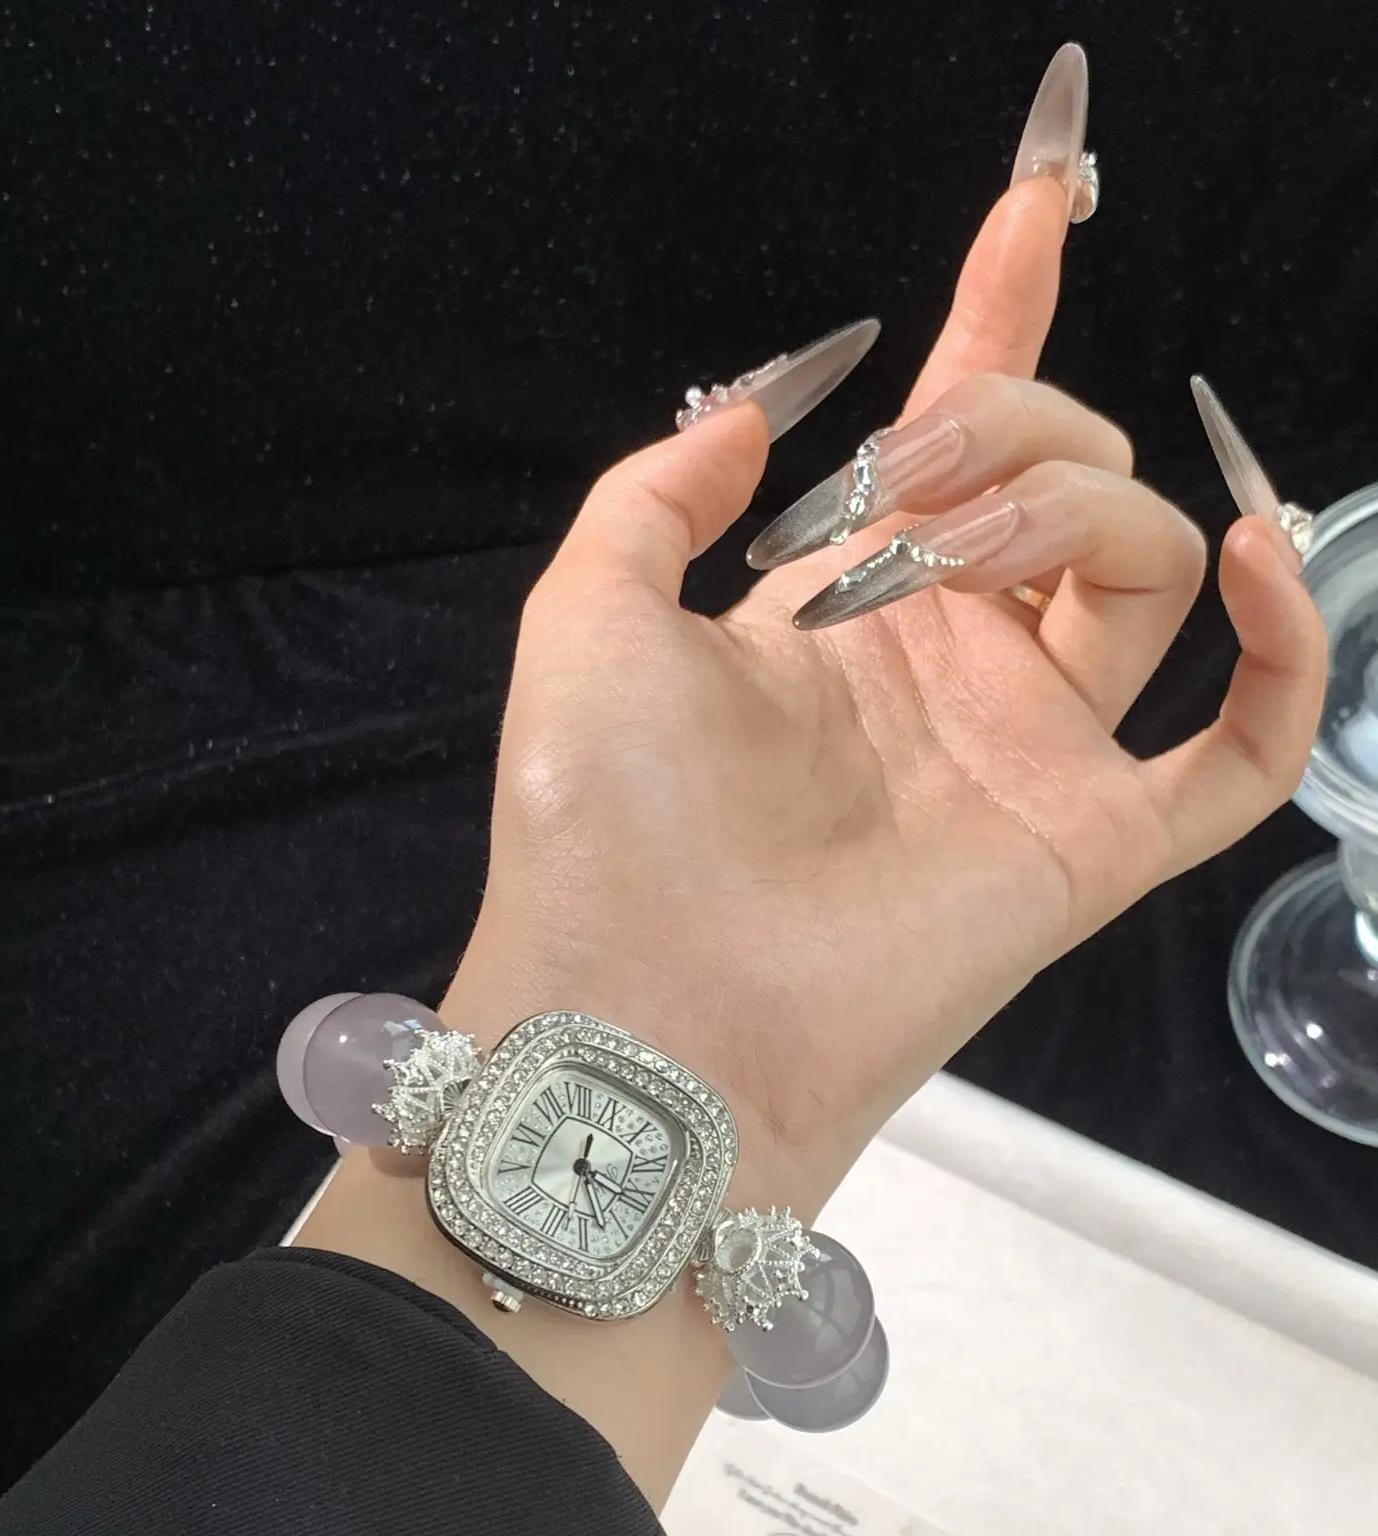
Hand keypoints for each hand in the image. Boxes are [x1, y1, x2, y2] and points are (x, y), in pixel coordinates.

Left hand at [442, 179, 1326, 1224]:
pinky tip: (1245, 555)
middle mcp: (954, 669)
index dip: (999, 315)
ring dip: (1074, 502)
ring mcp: (1033, 754)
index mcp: (845, 611)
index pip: (957, 441)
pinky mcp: (1095, 841)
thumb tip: (751, 406)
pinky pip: (1244, 746)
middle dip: (1007, 423)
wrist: (645, 1006)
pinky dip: (1281, 646)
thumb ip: (660, 488)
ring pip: (1142, 567)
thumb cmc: (602, 820)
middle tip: (907, 473)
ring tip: (960, 548)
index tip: (1038, 196)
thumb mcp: (587, 612)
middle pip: (1065, 480)